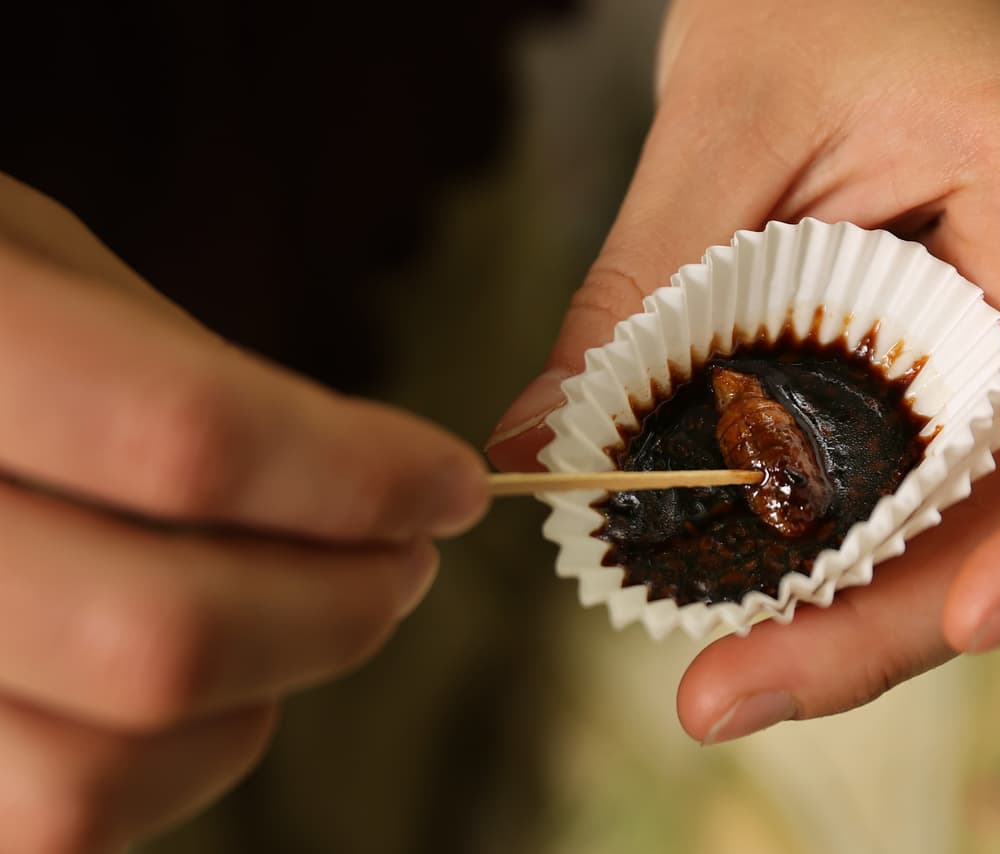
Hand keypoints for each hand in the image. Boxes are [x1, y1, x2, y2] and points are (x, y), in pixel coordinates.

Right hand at [0, 173, 488, 849]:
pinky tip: (206, 680)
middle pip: (158, 639)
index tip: (449, 481)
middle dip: (341, 604)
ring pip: (93, 777)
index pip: (187, 440)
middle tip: (407, 553)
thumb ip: (184, 373)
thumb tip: (359, 486)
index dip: (359, 473)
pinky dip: (170, 766)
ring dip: (260, 702)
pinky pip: (50, 824)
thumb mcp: (38, 262)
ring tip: (310, 613)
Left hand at [486, 0, 999, 742]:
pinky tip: (725, 595)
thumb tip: (535, 436)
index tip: (980, 618)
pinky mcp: (938, 382)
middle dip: (895, 623)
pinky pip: (904, 492)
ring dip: (847, 617)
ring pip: (965, 528)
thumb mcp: (727, 118)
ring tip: (714, 683)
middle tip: (733, 693)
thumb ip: (645, 282)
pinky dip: (823, 553)